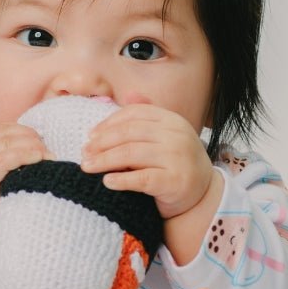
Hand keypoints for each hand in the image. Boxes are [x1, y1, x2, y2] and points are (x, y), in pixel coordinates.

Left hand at [80, 100, 214, 219]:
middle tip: (84, 152)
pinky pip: (142, 179)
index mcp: (171, 120)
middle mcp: (176, 135)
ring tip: (87, 166)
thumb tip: (128, 94)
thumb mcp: (165, 136)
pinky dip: (122, 180)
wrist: (203, 194)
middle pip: (129, 133)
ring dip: (105, 160)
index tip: (90, 135)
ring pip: (132, 154)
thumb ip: (146, 117)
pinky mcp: (175, 181)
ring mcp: (177, 158)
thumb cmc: (176, 164)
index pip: (134, 114)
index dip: (108, 123)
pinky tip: (107, 181)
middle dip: (102, 142)